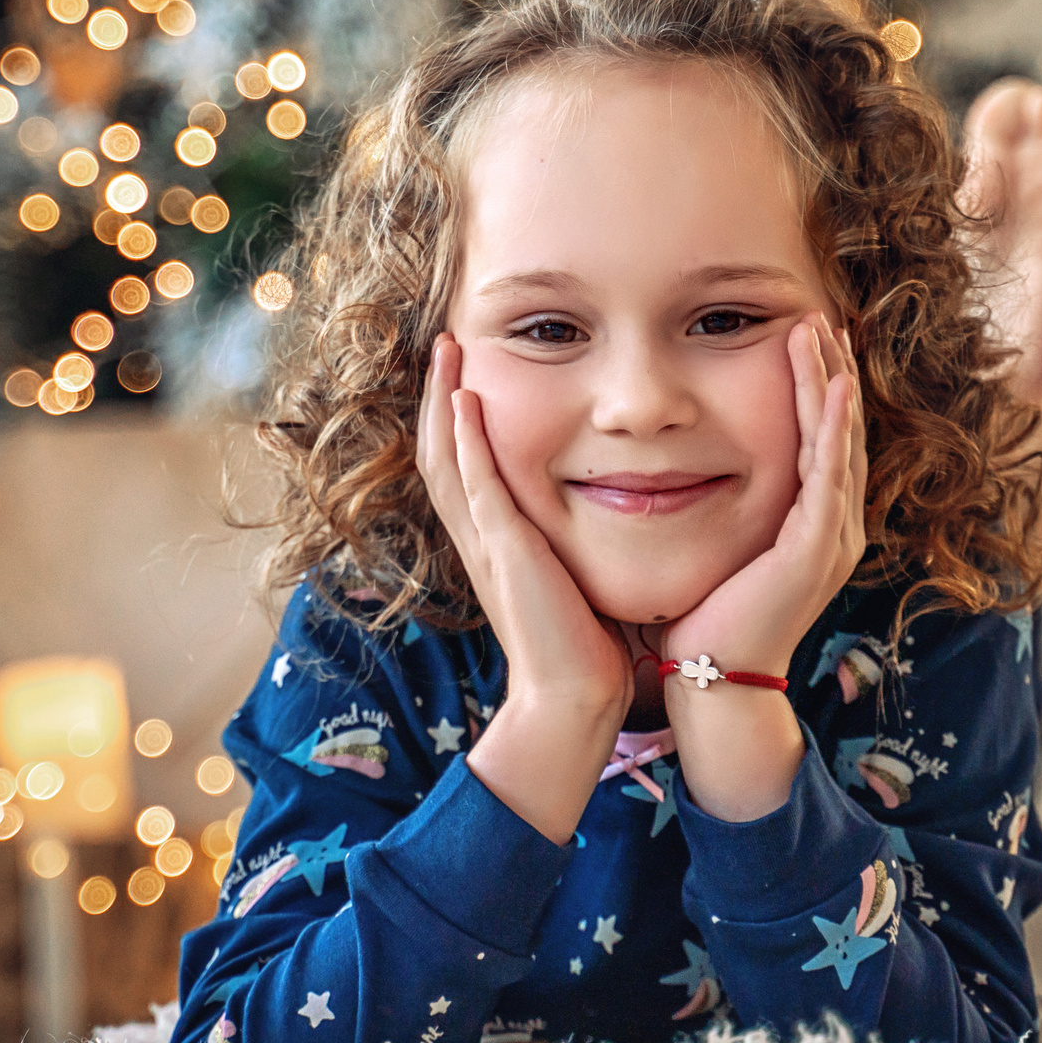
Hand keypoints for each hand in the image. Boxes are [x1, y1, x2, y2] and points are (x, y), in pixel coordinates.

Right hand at [416, 334, 631, 840]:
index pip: (461, 467)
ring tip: (448, 350)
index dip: (455, 419)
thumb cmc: (583, 647)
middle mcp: (478, 539)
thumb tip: (601, 516)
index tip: (464, 372)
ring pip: (447, 458)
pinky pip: (477, 485)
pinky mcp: (504, 552)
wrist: (573, 700)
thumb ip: (570, 546)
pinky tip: (470, 400)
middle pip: (440, 451)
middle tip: (445, 342)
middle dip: (439, 394)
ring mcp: (486, 544)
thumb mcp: (571, 578)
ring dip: (445, 401)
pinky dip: (469, 441)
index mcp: (492, 544)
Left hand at [660, 311, 867, 680]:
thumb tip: (682, 462)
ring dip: (831, 380)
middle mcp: (833, 526)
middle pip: (840, 430)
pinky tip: (831, 384)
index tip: (804, 337)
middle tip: (820, 315)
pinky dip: (832, 426)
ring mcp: (831, 537)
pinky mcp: (815, 549)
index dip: (818, 386)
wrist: (714, 678)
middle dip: (831, 369)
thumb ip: (719, 503)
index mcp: (813, 525)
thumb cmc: (703, 616)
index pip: (823, 439)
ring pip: (838, 441)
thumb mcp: (718, 543)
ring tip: (821, 329)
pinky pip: (830, 475)